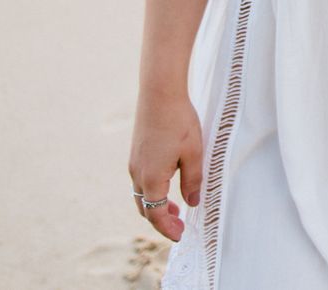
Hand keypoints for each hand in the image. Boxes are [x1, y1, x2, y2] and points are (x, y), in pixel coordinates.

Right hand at [128, 92, 203, 240]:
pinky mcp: (135, 153)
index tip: (180, 235)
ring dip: (155, 205)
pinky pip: (140, 181)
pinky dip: (151, 191)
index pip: (156, 215)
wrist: (159, 93)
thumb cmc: (179, 122)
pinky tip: (166, 184)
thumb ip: (193, 181)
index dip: (167, 229)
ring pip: (141, 195)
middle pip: (145, 208)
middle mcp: (137, 174)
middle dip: (161, 221)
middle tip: (179, 226)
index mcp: (151, 179)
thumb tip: (192, 203)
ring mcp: (134, 163)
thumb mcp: (194, 154)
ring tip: (175, 209)